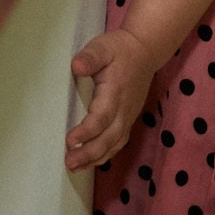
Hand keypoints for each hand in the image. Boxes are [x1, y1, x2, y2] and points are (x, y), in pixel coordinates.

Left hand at [64, 28, 161, 172]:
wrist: (144, 51)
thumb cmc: (119, 49)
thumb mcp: (102, 47)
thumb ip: (90, 57)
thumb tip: (76, 67)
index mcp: (116, 92)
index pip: (102, 117)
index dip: (87, 131)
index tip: (70, 140)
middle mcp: (124, 109)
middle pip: (109, 137)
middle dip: (89, 153)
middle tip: (69, 162)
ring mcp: (128, 116)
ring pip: (114, 144)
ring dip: (95, 158)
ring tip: (75, 167)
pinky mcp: (128, 119)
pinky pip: (118, 142)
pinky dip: (105, 154)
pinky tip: (90, 162)